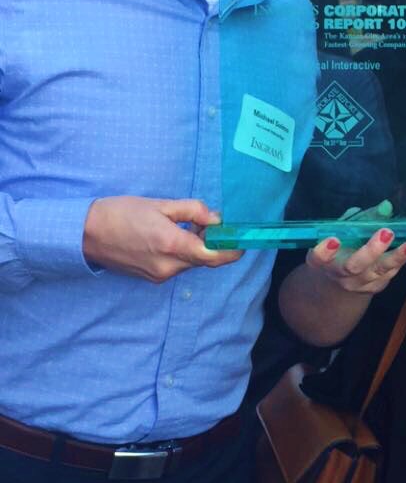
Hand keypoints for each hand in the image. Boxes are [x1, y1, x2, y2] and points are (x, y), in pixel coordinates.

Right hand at [83, 196, 243, 282]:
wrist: (86, 233)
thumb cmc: (121, 213)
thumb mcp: (161, 204)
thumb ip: (193, 211)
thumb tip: (217, 219)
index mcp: (173, 244)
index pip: (215, 255)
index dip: (232, 249)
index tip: (241, 239)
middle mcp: (169, 266)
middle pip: (205, 260)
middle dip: (213, 243)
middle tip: (208, 223)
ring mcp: (160, 275)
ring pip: (191, 263)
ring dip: (196, 248)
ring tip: (185, 226)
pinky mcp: (153, 278)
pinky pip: (177, 266)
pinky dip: (182, 254)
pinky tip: (170, 237)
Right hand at [305, 224, 405, 298]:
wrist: (340, 282)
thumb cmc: (340, 248)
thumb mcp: (342, 231)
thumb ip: (361, 218)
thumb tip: (386, 206)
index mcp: (322, 260)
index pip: (318, 259)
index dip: (324, 252)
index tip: (334, 240)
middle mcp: (339, 274)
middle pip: (354, 265)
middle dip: (371, 250)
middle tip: (386, 233)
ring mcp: (359, 283)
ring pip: (378, 271)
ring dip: (397, 256)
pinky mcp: (376, 287)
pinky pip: (391, 273)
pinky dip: (405, 259)